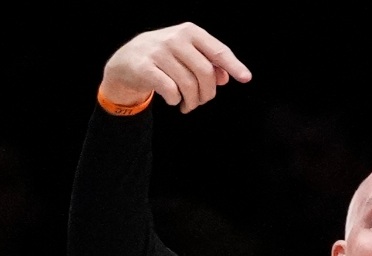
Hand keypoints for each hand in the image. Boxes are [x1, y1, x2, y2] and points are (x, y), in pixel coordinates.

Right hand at [100, 22, 251, 113]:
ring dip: (192, 102)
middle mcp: (175, 38)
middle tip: (202, 102)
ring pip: (188, 85)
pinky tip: (174, 100)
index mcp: (189, 32)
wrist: (126, 61)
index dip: (233, 65)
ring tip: (188, 105)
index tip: (245, 78)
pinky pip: (170, 90)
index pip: (217, 50)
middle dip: (207, 93)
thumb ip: (207, 64)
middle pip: (205, 72)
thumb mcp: (186, 55)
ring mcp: (158, 51)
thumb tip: (224, 77)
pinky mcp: (144, 67)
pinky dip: (175, 100)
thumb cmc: (164, 58)